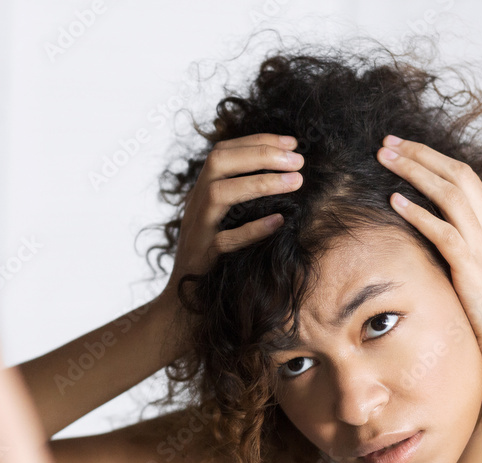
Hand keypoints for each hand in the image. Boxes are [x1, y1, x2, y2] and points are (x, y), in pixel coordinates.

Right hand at [165, 133, 304, 296]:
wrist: (184, 302)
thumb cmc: (213, 259)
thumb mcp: (223, 221)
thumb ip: (242, 199)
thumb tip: (284, 177)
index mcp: (201, 192)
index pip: (223, 152)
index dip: (257, 141)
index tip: (292, 143)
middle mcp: (195, 205)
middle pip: (218, 163)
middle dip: (260, 154)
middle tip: (298, 160)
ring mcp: (197, 230)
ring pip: (219, 195)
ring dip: (260, 184)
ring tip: (296, 182)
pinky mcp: (203, 258)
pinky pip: (225, 240)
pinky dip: (252, 229)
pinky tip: (279, 222)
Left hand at [376, 134, 481, 365]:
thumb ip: (467, 256)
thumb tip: (439, 248)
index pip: (466, 180)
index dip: (435, 160)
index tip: (405, 149)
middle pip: (457, 175)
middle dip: (421, 154)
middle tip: (387, 142)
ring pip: (449, 193)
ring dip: (414, 171)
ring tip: (385, 159)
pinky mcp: (472, 266)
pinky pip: (443, 231)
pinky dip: (418, 212)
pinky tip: (395, 201)